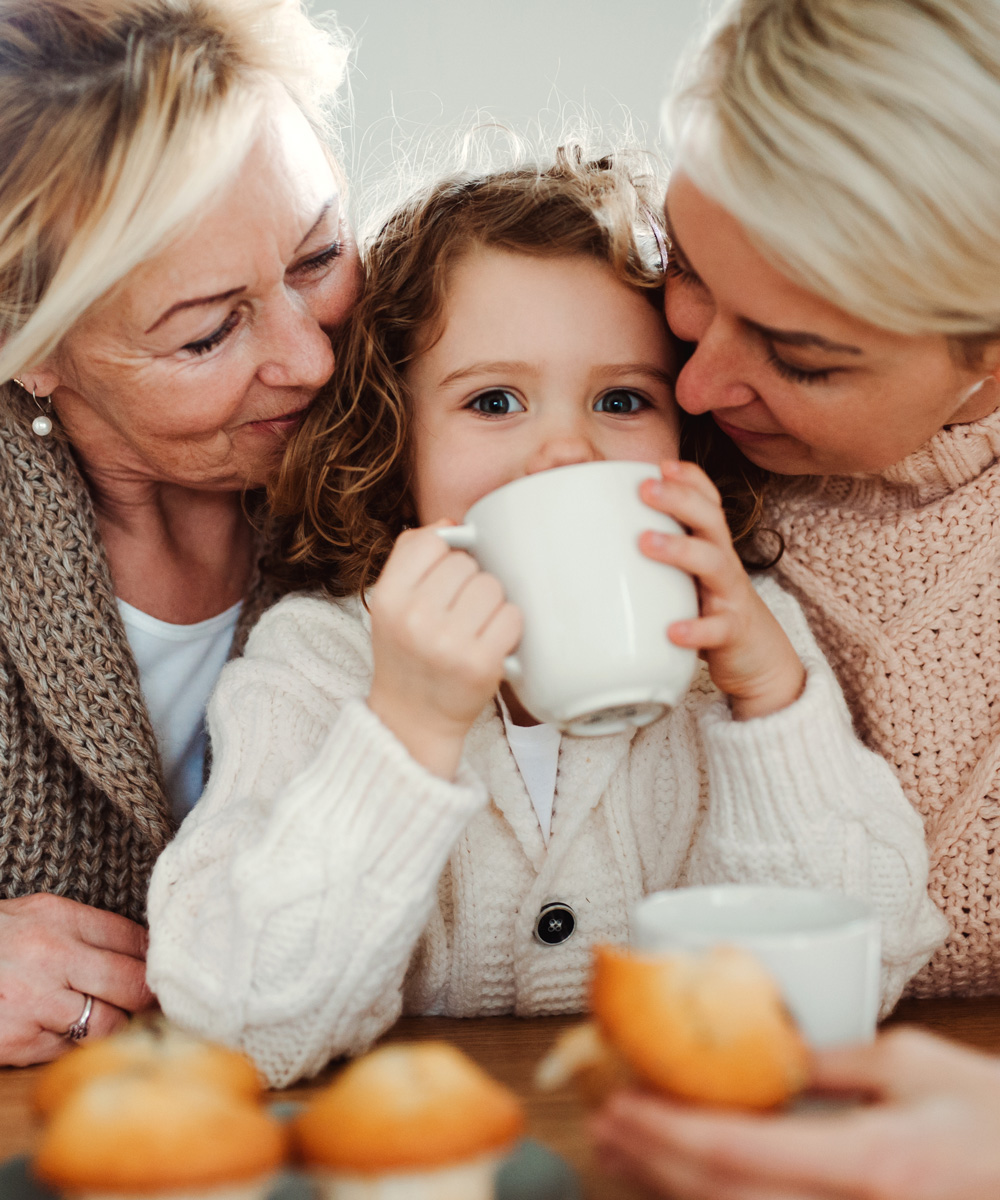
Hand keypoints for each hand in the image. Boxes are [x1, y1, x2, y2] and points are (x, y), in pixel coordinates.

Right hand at [0, 893, 154, 1065]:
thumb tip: (144, 949)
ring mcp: (32, 1002)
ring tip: (117, 1021)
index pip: (134, 939)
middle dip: (150, 997)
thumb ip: (87, 928)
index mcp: (59, 919)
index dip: (157, 960)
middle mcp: (50, 957)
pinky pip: (69, 1050)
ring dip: (118, 1027)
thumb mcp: (37, 914)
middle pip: (133, 983)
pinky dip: (75, 1046)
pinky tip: (68, 1033)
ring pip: (108, 1025)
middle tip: (157, 1002)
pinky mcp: (15, 1042)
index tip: (167, 970)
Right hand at [367, 524, 522, 777]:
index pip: (431, 542)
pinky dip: (508, 628)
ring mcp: (448, 642)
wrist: (413, 720)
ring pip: (493, 587)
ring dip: (491, 605)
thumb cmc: (407, 654)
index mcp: (388, 598)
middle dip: (469, 584)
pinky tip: (491, 642)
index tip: (442, 581)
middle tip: (457, 614)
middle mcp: (414, 618)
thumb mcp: (391, 603)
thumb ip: (412, 556)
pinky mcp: (481, 664)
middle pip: (467, 564)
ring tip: (474, 628)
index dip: (444, 558)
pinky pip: (513, 616)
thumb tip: (453, 524)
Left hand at [589, 1027, 999, 1199]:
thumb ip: (830, 1063)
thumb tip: (762, 1052)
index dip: (666, 1129)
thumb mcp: (913, 1065)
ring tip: (623, 1152)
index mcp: (869, 1165)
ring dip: (669, 1188)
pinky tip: (685, 1182)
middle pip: (722, 1199)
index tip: (621, 1100)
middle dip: (651, 1161)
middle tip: (604, 1122)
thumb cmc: (995, 1122)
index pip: (737, 1153)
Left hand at [639, 460, 804, 718]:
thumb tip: (595, 538)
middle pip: (710, 521)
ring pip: (714, 565)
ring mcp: (730, 596)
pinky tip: (673, 630)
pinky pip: (717, 628)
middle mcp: (723, 564)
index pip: (707, 502)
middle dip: (679, 500)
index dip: (690, 480)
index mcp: (711, 546)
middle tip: (645, 489)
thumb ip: (660, 553)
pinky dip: (696, 629)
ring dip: (680, 550)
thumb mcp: (689, 576)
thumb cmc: (710, 610)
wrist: (758, 659)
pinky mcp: (732, 632)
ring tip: (646, 542)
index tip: (661, 464)